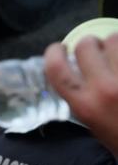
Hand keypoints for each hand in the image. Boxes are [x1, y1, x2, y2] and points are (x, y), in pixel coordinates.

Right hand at [45, 34, 117, 153]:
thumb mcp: (94, 126)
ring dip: (115, 44)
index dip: (54, 53)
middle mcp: (104, 88)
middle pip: (86, 46)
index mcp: (85, 105)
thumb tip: (80, 74)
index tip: (60, 49)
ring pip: (115, 39)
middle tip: (97, 52)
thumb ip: (84, 99)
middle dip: (90, 46)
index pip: (56, 69)